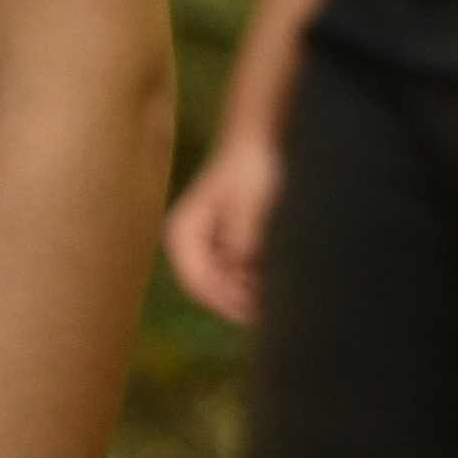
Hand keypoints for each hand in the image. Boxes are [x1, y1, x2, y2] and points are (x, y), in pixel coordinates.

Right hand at [160, 128, 286, 322]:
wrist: (259, 143)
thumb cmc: (251, 170)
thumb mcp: (248, 206)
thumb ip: (241, 241)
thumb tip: (240, 273)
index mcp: (183, 235)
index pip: (198, 283)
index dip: (224, 303)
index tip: (252, 313)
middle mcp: (188, 244)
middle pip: (209, 288)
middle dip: (236, 302)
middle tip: (269, 313)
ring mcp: (206, 245)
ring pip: (223, 283)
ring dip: (245, 293)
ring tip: (274, 302)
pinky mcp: (224, 244)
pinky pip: (234, 272)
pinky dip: (251, 280)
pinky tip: (273, 284)